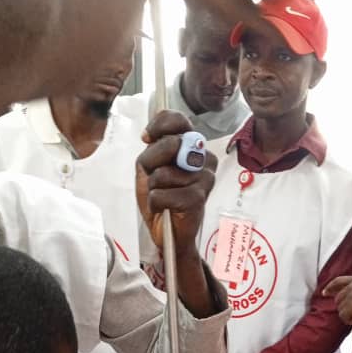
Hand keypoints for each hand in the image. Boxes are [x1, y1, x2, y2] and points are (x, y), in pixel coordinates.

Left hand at [137, 111, 217, 258]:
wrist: (170, 232)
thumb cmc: (161, 198)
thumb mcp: (149, 167)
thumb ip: (153, 148)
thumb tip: (158, 139)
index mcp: (192, 146)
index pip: (178, 120)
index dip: (158, 126)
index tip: (147, 138)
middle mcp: (203, 158)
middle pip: (170, 144)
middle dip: (152, 163)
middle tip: (155, 179)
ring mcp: (204, 178)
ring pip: (162, 173)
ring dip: (153, 188)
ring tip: (163, 197)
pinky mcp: (198, 198)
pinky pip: (162, 194)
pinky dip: (155, 203)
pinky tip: (165, 208)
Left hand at [322, 275, 351, 323]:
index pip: (338, 281)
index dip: (330, 287)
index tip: (325, 292)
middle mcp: (351, 287)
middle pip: (338, 298)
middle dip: (342, 306)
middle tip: (349, 313)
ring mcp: (350, 296)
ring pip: (340, 308)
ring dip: (347, 314)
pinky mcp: (350, 306)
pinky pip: (343, 316)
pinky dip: (348, 320)